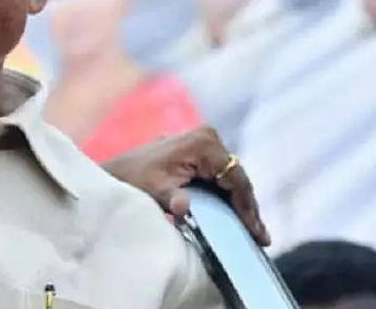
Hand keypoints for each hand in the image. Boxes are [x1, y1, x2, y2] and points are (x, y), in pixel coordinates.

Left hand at [102, 127, 269, 245]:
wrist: (114, 173)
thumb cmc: (132, 181)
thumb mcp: (155, 191)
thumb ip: (173, 199)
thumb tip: (183, 206)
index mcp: (202, 143)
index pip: (235, 179)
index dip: (247, 208)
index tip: (256, 234)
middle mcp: (207, 136)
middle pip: (236, 178)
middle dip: (247, 208)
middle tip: (261, 238)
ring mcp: (203, 141)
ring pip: (230, 178)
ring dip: (240, 204)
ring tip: (254, 234)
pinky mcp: (198, 151)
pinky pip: (219, 176)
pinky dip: (226, 197)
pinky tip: (236, 218)